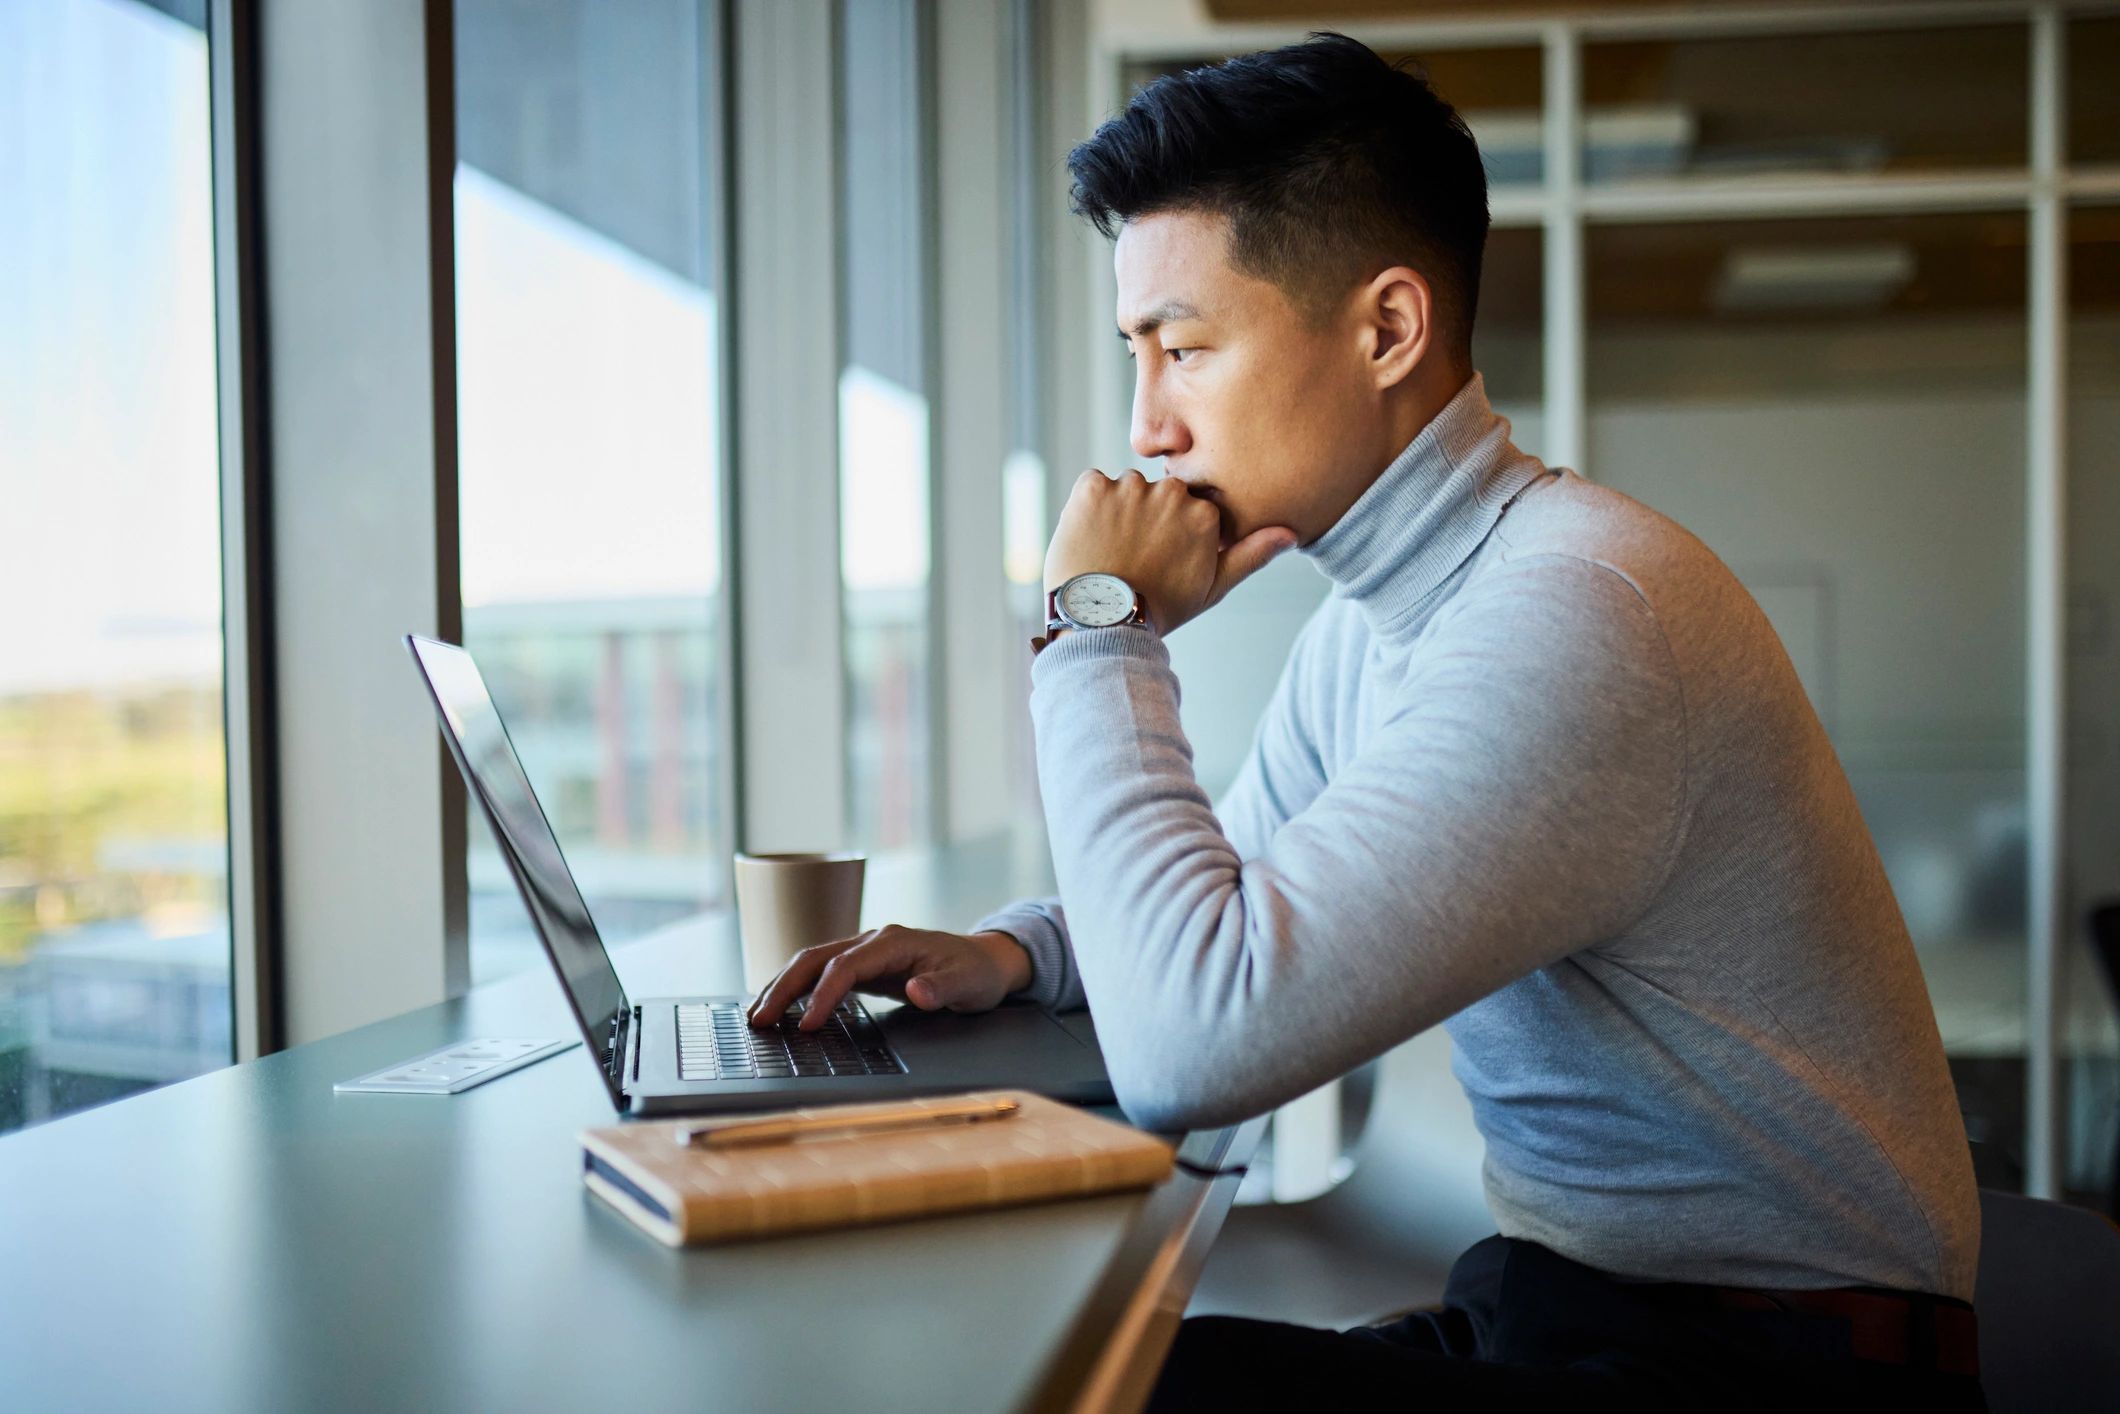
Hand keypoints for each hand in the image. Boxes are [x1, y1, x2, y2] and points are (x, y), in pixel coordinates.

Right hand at [746, 926, 1033, 1030]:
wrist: (985, 960)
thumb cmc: (976, 973)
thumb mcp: (969, 984)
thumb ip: (942, 989)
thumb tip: (917, 991)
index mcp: (894, 942)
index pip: (846, 966)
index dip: (823, 995)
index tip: (807, 1025)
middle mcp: (873, 941)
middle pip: (816, 957)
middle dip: (784, 988)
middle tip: (760, 1021)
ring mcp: (865, 950)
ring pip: (812, 962)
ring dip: (782, 986)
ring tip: (758, 1016)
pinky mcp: (862, 964)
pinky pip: (820, 973)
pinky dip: (796, 988)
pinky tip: (780, 1008)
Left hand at [1044, 469, 1296, 636]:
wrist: (1103, 623)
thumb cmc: (1160, 608)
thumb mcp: (1213, 587)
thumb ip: (1250, 555)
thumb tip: (1290, 533)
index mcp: (1204, 513)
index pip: (1189, 506)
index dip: (1173, 531)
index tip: (1160, 557)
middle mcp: (1171, 492)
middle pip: (1159, 493)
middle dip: (1148, 516)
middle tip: (1134, 555)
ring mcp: (1129, 488)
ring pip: (1126, 488)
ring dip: (1118, 510)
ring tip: (1111, 550)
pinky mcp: (1092, 487)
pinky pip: (1092, 484)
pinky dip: (1089, 506)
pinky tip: (1091, 538)